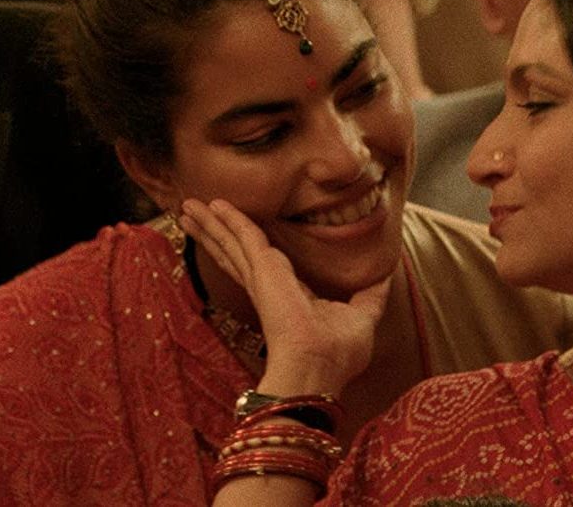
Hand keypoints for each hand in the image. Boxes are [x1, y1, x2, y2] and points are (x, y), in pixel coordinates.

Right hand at [181, 198, 390, 395]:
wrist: (318, 367)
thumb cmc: (337, 352)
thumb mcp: (361, 316)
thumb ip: (370, 295)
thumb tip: (386, 276)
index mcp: (285, 294)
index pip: (256, 264)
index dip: (241, 248)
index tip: (227, 232)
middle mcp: (266, 284)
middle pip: (233, 250)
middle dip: (214, 231)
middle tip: (192, 212)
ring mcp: (260, 276)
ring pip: (229, 242)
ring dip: (209, 224)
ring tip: (186, 207)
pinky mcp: (262, 268)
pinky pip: (243, 235)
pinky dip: (228, 219)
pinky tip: (212, 206)